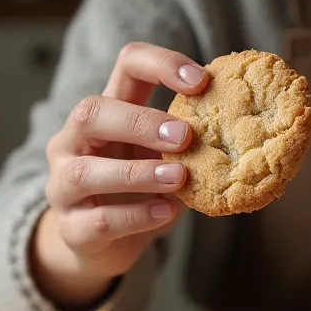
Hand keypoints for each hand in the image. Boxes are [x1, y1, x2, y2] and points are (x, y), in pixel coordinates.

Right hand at [31, 43, 208, 309]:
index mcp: (107, 113)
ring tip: (179, 177)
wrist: (101, 246)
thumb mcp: (163, 159)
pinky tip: (166, 211)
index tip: (202, 81)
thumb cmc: (139, 192)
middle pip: (91, 113)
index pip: (127, 66)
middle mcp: (74, 142)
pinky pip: (100, 221)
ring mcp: (64, 185)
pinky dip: (136, 216)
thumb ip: (188, 144)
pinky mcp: (72, 229)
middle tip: (185, 136)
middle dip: (140, 122)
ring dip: (138, 173)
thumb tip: (246, 130)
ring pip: (86, 172)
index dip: (161, 64)